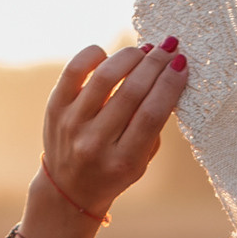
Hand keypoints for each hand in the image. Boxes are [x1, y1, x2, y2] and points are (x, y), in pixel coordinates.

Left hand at [43, 35, 190, 218]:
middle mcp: (95, 143)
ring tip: (143, 51)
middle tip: (168, 48)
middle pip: (132, 92)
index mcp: (123, 161)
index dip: (170, 84)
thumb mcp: (141, 161)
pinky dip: (94, 55)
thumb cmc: (114, 170)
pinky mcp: (55, 108)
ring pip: (105, 76)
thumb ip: (153, 126)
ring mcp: (72, 124)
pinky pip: (75, 70)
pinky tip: (108, 56)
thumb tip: (166, 73)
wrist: (69, 189)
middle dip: (155, 64)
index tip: (181, 63)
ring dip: (130, 56)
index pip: (152, 114)